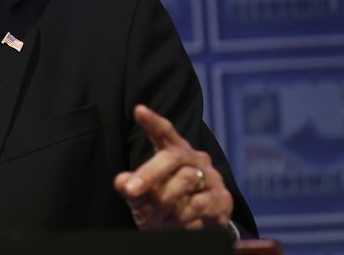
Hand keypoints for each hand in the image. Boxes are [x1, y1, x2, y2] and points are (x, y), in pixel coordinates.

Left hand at [113, 104, 232, 229]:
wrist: (191, 232)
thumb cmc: (163, 204)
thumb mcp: (143, 197)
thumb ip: (131, 188)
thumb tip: (120, 181)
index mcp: (173, 151)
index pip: (164, 132)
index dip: (153, 121)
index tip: (139, 110)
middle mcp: (195, 158)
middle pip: (172, 156)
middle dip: (149, 173)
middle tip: (131, 189)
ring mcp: (212, 176)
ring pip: (187, 179)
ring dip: (167, 200)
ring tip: (158, 215)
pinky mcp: (222, 198)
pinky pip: (200, 203)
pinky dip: (184, 216)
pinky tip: (176, 222)